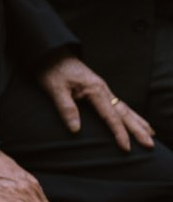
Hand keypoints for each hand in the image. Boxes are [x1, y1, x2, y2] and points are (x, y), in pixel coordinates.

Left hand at [39, 53, 153, 151]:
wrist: (52, 53)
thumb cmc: (52, 71)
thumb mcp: (54, 89)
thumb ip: (66, 108)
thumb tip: (76, 130)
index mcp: (95, 90)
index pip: (110, 116)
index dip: (119, 133)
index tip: (126, 147)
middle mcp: (104, 90)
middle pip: (124, 113)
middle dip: (138, 130)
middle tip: (150, 145)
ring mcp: (103, 90)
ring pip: (125, 109)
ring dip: (138, 122)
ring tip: (150, 135)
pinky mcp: (99, 90)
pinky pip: (119, 105)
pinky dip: (130, 114)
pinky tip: (134, 120)